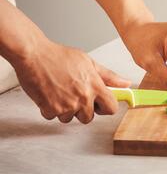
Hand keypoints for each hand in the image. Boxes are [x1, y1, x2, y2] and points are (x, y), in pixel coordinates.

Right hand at [13, 39, 130, 123]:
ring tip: (60, 92)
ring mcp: (66, 105)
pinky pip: (54, 116)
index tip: (101, 104)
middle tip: (74, 94)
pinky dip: (50, 108)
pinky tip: (49, 94)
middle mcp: (82, 97)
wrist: (33, 54)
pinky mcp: (50, 109)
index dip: (107, 107)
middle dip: (83, 109)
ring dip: (65, 109)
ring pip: (70, 118)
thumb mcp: (89, 62)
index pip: (112, 108)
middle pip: (89, 118)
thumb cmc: (59, 56)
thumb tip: (126, 83)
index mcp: (95, 86)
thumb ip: (109, 76)